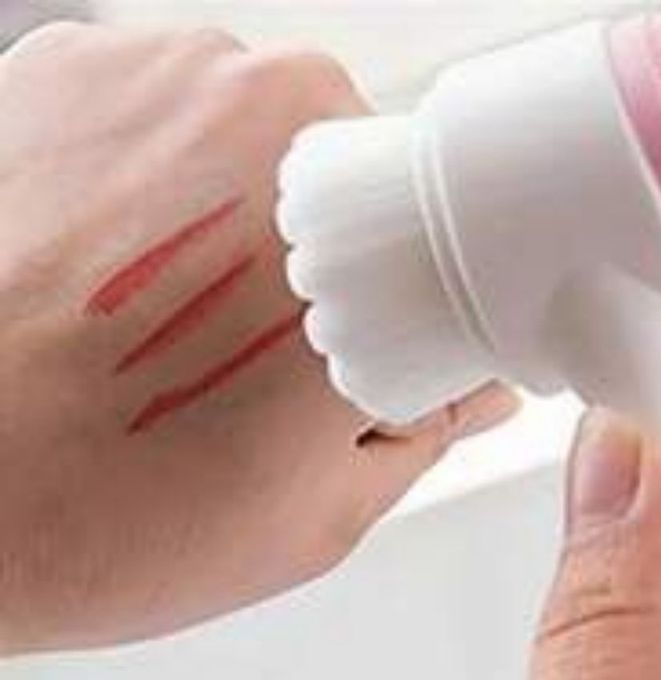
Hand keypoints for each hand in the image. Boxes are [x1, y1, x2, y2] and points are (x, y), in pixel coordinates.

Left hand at [0, 23, 516, 652]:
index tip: (366, 328)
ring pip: (255, 135)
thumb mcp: (315, 513)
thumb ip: (423, 429)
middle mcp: (273, 119)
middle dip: (320, 255)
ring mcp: (165, 74)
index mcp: (362, 235)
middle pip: (348, 178)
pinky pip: (164, 111)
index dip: (405, 290)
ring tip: (168, 305)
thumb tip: (472, 384)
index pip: (434, 236)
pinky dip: (152, 176)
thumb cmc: (96, 517)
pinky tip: (112, 260)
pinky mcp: (73, 65)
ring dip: (231, 209)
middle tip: (253, 341)